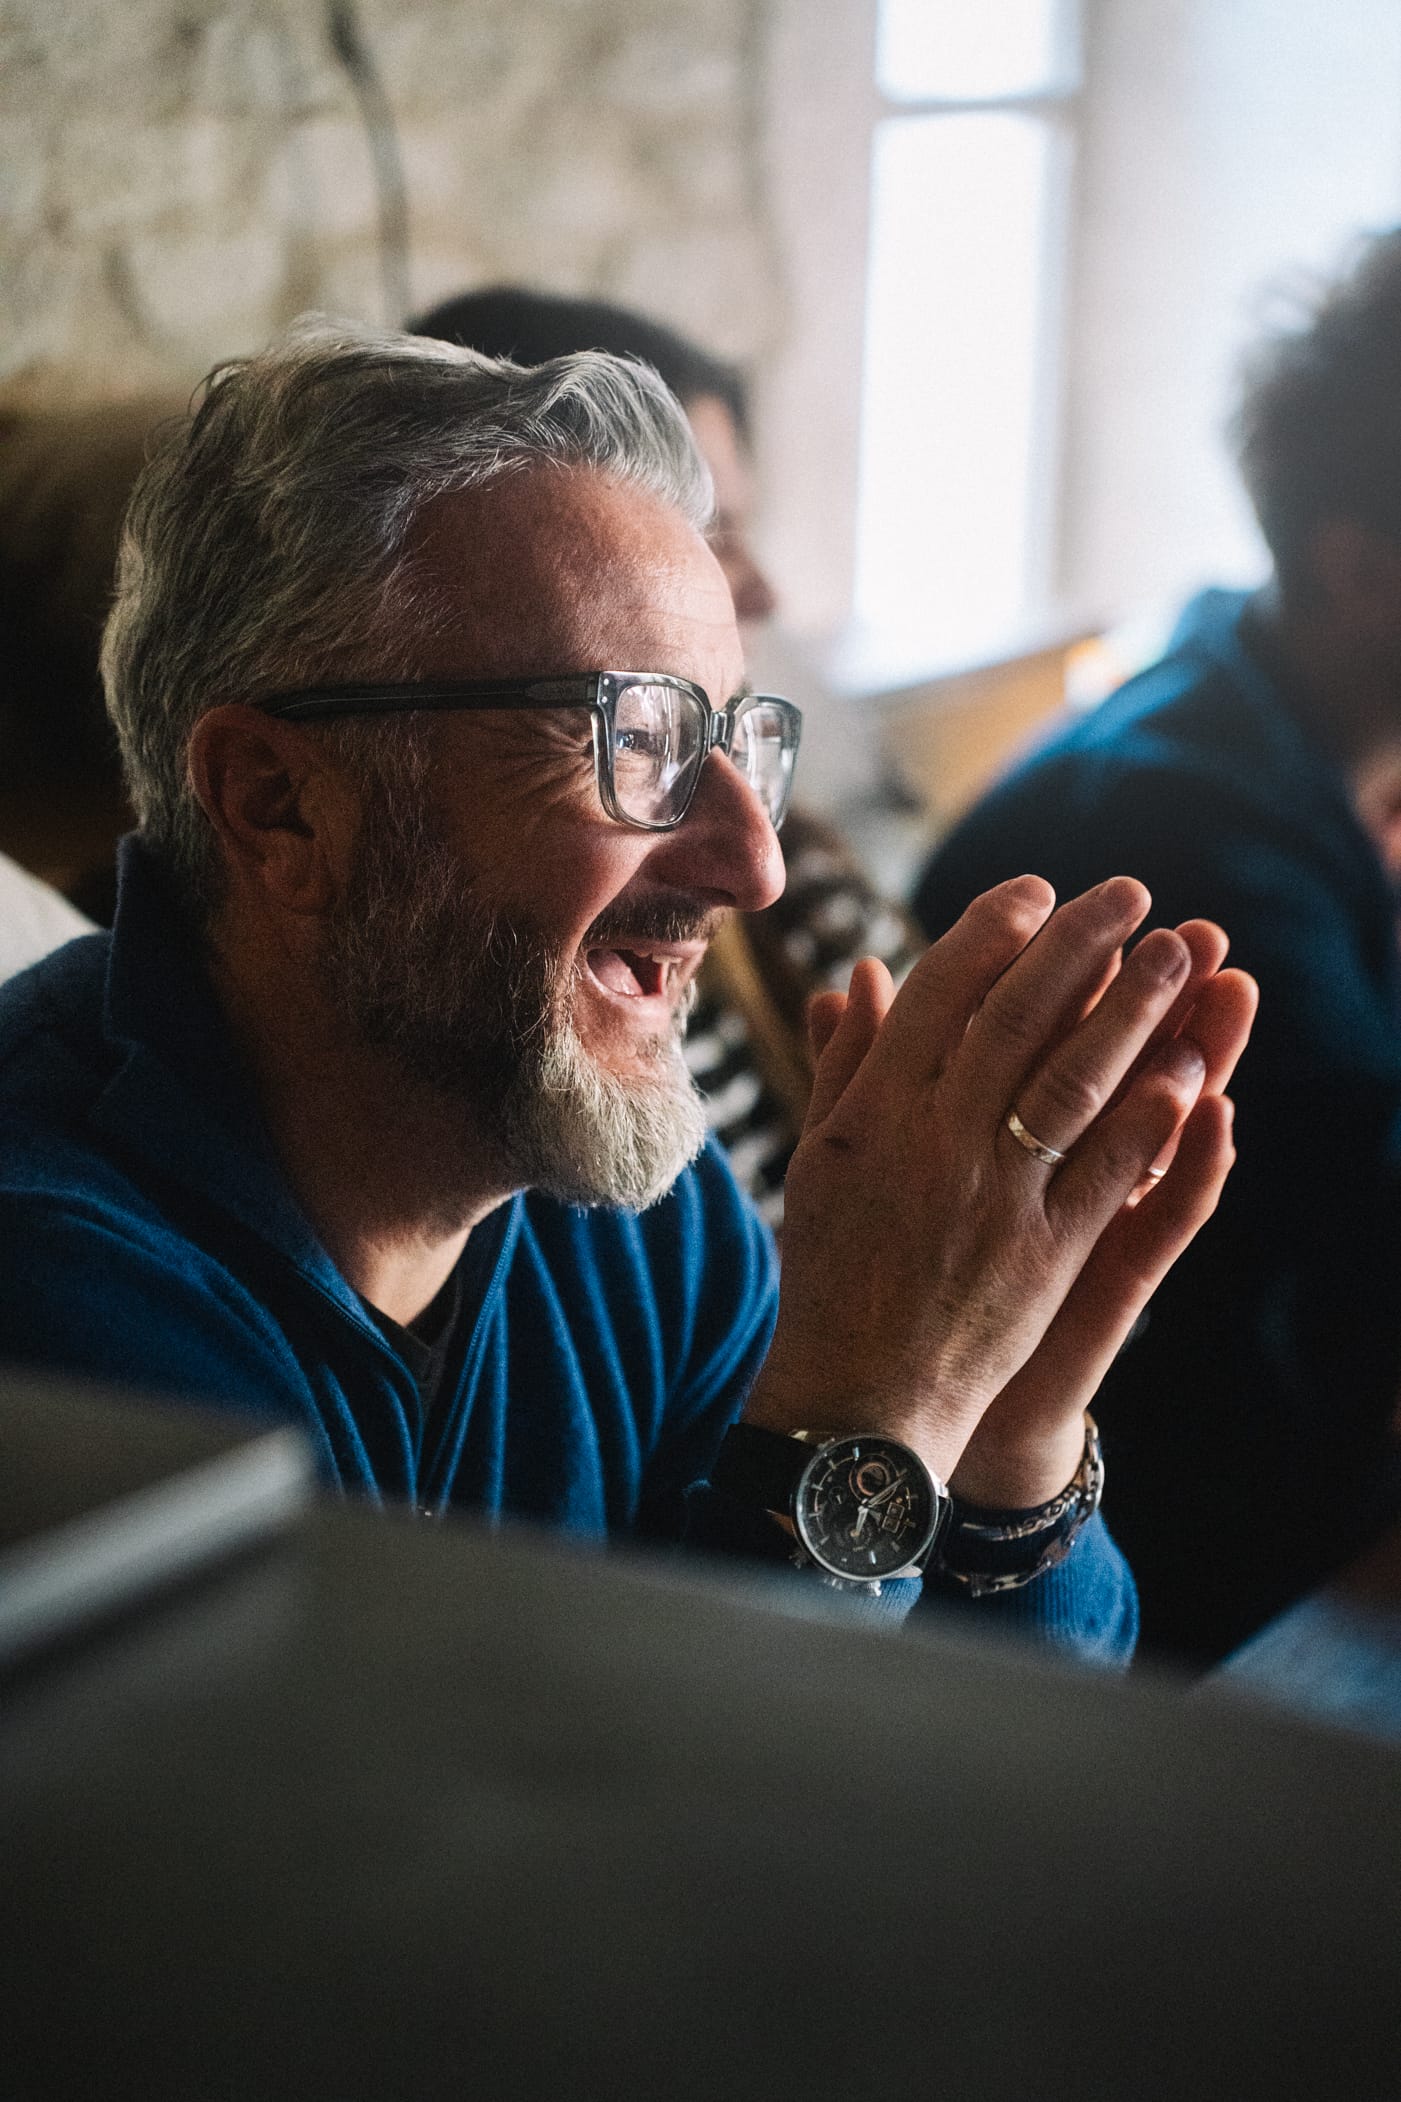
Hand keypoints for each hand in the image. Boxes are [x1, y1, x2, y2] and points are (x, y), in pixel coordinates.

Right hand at [744, 876, 1254, 1502]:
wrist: (861, 1394)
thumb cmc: (834, 1270)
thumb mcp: (820, 1156)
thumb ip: (848, 1061)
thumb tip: (868, 970)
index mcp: (873, 1112)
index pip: (943, 992)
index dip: (995, 930)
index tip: (1039, 890)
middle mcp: (934, 1141)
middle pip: (1020, 1016)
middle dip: (1082, 943)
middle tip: (1131, 895)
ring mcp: (996, 1196)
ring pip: (1076, 1078)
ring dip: (1136, 1008)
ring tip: (1177, 955)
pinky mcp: (1048, 1252)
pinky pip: (1112, 1168)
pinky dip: (1154, 1112)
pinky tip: (1189, 1068)